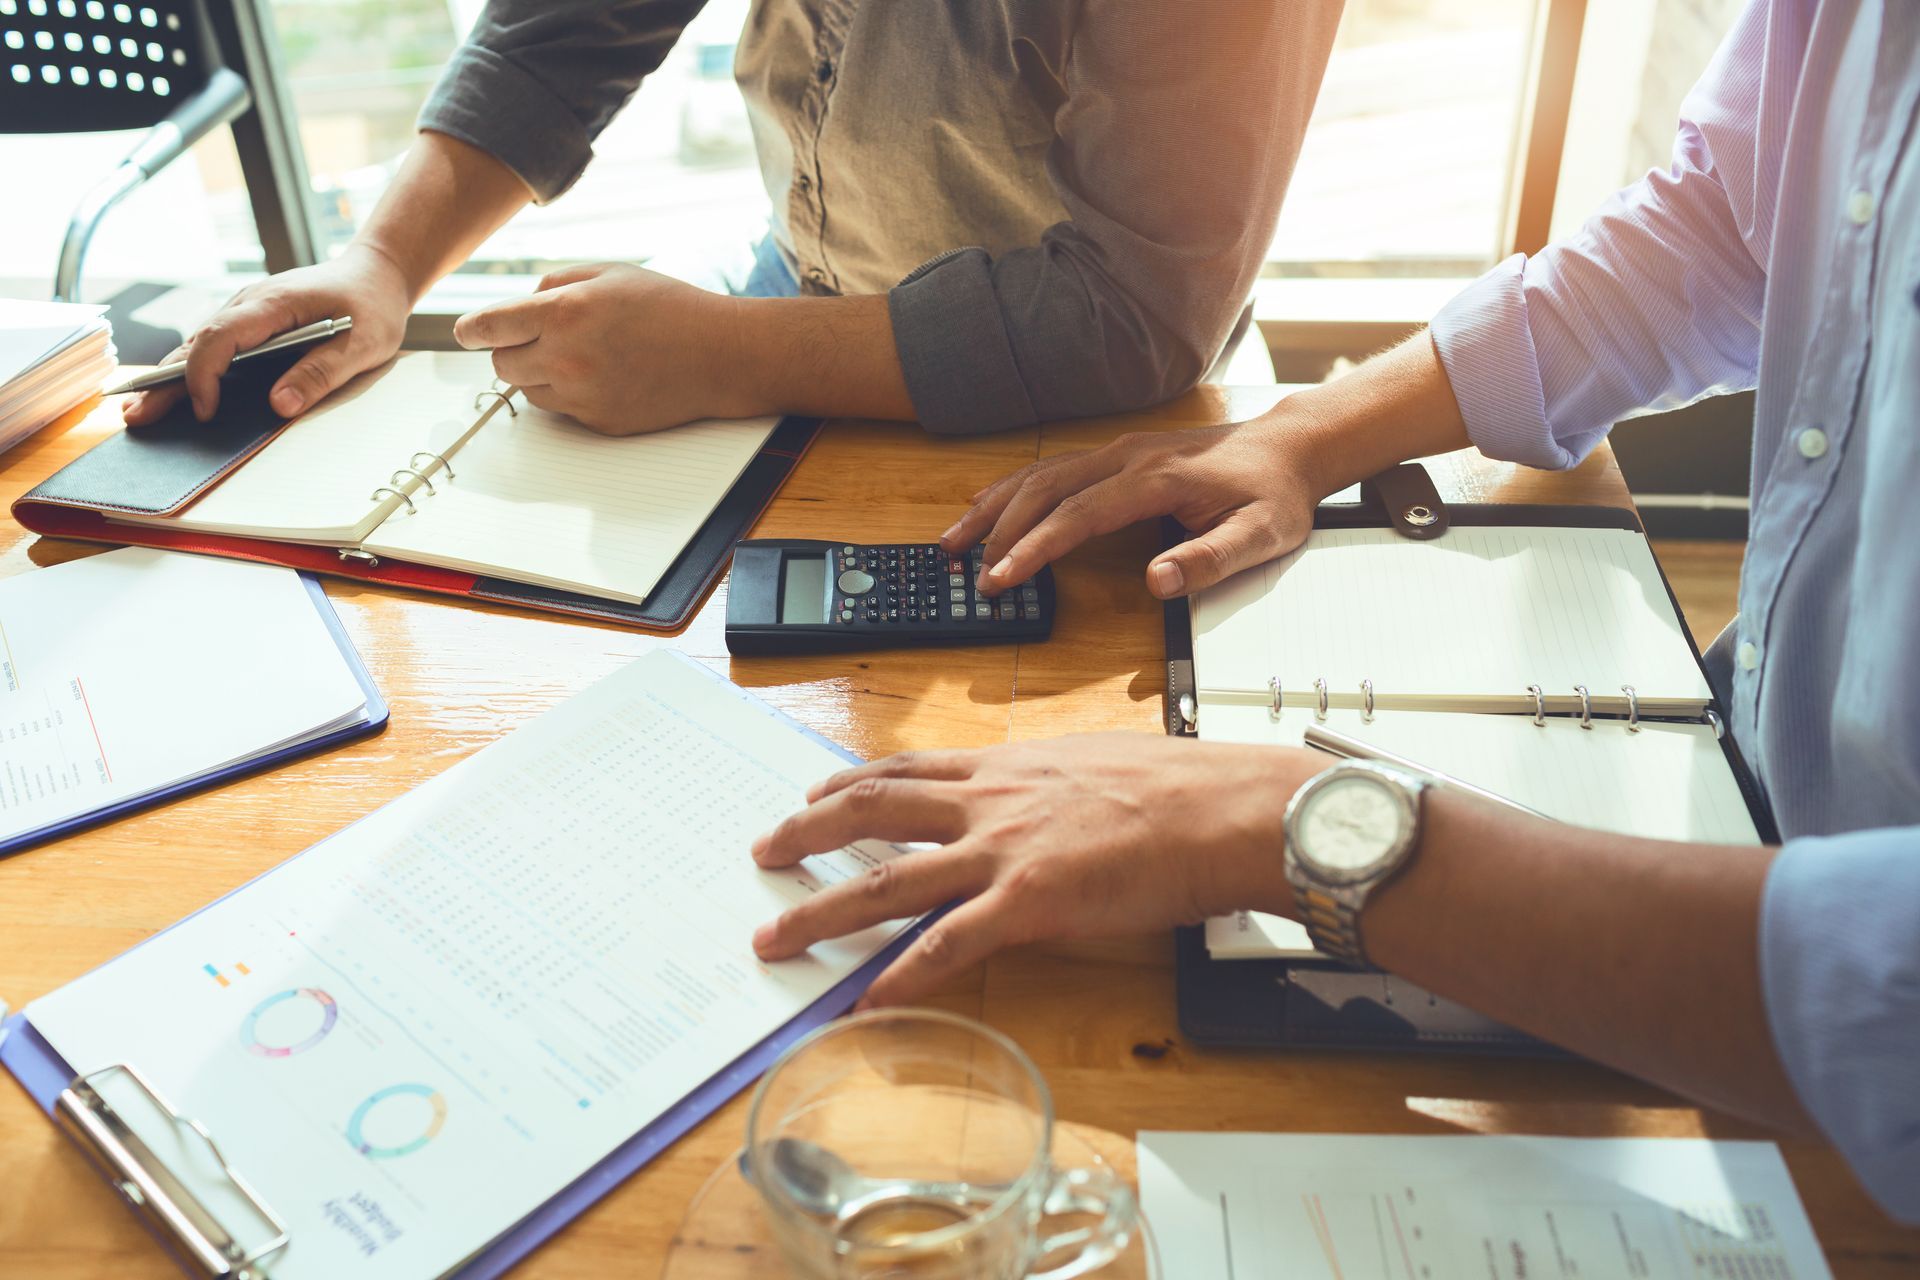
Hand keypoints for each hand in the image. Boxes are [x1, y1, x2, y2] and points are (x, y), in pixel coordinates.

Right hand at [122, 244, 411, 425]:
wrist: (377, 274)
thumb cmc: (371, 306)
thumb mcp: (361, 346)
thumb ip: (320, 374)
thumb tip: (278, 406)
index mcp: (273, 304)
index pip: (221, 338)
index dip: (205, 375)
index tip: (204, 411)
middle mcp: (250, 304)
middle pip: (198, 343)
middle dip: (165, 381)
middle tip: (136, 416)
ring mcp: (248, 312)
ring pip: (200, 344)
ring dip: (171, 377)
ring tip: (142, 411)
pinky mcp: (252, 323)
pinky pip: (215, 346)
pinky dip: (193, 370)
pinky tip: (177, 394)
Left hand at [453, 263, 755, 434]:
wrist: (720, 356)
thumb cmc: (671, 308)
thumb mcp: (609, 273)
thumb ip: (555, 283)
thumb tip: (523, 304)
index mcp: (565, 313)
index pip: (490, 327)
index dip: (472, 329)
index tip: (465, 332)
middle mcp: (566, 358)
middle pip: (502, 365)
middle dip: (512, 350)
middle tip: (538, 338)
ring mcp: (583, 396)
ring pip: (529, 391)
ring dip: (540, 374)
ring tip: (581, 355)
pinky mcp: (599, 422)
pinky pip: (563, 411)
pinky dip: (571, 395)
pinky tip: (605, 375)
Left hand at [749, 734, 1316, 1008]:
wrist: (1223, 807)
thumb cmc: (1178, 786)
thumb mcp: (1092, 764)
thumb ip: (1045, 784)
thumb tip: (1034, 799)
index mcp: (1006, 767)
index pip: (905, 769)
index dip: (848, 785)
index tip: (812, 795)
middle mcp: (990, 800)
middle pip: (871, 812)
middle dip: (806, 834)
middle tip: (764, 854)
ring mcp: (1002, 850)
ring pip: (887, 880)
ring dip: (822, 912)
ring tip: (776, 939)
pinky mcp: (1028, 901)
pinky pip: (946, 944)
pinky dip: (899, 976)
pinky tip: (866, 1000)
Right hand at [941, 414, 1333, 599]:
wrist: (1291, 446)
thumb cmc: (1276, 493)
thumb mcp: (1261, 535)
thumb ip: (1209, 560)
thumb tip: (1155, 581)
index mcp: (1157, 479)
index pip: (1079, 515)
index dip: (1035, 548)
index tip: (1002, 578)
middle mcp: (1129, 458)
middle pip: (1045, 489)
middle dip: (998, 531)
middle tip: (965, 570)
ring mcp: (1120, 452)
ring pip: (1040, 474)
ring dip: (995, 508)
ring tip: (954, 541)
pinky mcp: (1119, 455)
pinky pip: (1053, 468)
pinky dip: (1014, 489)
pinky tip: (989, 505)